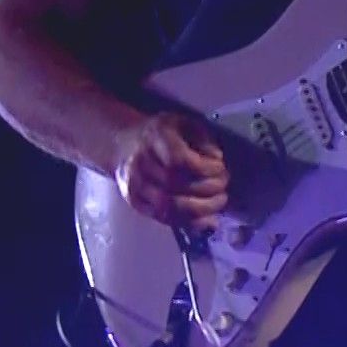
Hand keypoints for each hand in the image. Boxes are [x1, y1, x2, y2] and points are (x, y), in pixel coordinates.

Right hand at [112, 112, 228, 232]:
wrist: (123, 144)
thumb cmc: (162, 133)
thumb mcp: (184, 123)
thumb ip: (202, 138)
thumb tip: (216, 158)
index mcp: (154, 138)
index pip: (177, 160)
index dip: (203, 168)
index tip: (220, 166)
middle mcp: (140, 163)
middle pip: (174, 185)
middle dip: (207, 188)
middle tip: (224, 184)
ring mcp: (135, 186)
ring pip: (168, 206)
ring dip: (201, 209)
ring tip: (219, 201)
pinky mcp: (136, 203)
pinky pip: (164, 219)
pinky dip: (189, 223)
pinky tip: (208, 219)